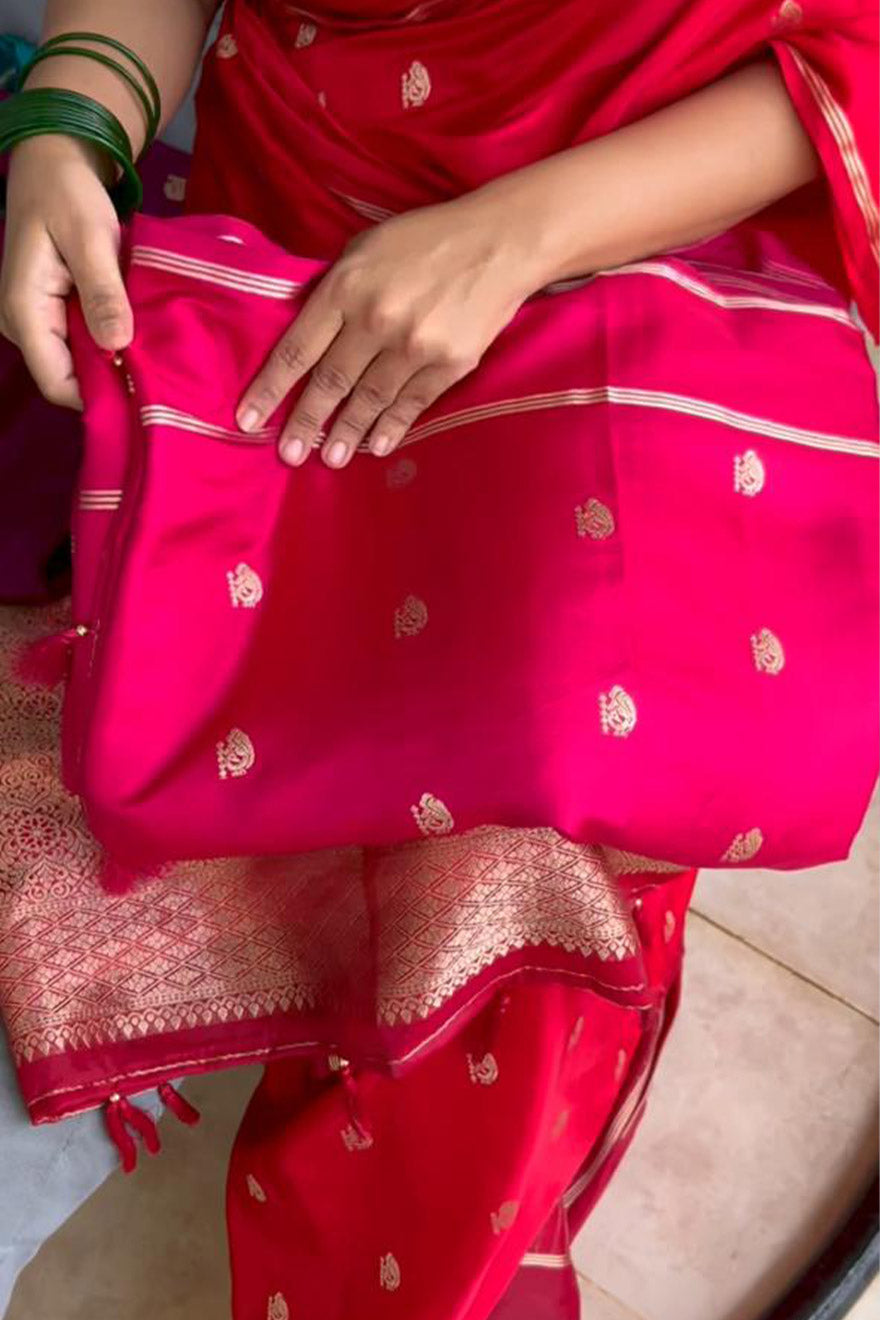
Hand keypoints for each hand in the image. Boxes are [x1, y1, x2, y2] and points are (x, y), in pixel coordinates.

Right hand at [0, 135, 132, 408]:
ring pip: (75, 364)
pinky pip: (79, 344)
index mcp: (24, 310)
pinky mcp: (51, 312)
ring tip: (154, 361)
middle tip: (160, 379)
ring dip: (112, 365)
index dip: (99, 397)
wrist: (54, 162)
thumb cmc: (68, 193)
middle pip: (67, 379)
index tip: (144, 394)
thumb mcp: (90, 237)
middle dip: (111, 384)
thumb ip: (102, 291)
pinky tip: (139, 341)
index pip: (57, 383)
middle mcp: (23, 324)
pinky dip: (108, 344)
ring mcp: (36, 320)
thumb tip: (115, 345)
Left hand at [237, 195, 537, 466]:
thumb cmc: (426, 240)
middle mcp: (375, 318)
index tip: (248, 419)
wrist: (500, 241)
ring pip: (369, 399)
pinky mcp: (449, 362)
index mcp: (346, 287)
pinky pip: (411, 403)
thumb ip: (335, 291)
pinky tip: (376, 446)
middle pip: (329, 382)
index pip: (297, 349)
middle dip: (305, 423)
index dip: (270, 389)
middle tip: (288, 455)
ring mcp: (414, 344)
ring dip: (346, 434)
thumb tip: (306, 335)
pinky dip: (390, 427)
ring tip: (330, 459)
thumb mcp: (365, 249)